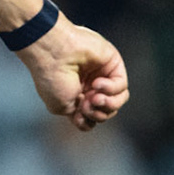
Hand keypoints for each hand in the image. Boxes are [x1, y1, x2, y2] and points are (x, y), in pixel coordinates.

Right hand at [17, 16, 128, 130]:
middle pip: (107, 111)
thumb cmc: (52, 78)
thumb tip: (93, 117)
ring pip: (118, 100)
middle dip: (98, 113)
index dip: (88, 121)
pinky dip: (110, 88)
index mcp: (77, 97)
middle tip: (85, 105)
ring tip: (95, 98)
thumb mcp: (61, 107)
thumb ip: (80, 117)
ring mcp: (103, 75)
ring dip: (108, 104)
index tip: (77, 115)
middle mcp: (90, 87)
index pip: (92, 117)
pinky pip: (121, 85)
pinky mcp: (113, 64)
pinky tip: (97, 83)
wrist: (53, 53)